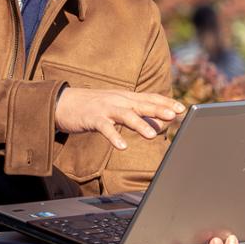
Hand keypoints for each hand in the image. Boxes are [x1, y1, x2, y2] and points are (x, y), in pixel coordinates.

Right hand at [54, 88, 184, 149]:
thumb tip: (156, 121)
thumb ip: (134, 112)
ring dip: (140, 124)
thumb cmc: (92, 106)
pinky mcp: (92, 118)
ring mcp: (105, 108)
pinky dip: (114, 137)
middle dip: (159, 109)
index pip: (148, 97)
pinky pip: (105, 128)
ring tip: (152, 135)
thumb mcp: (115, 106)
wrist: (62, 102)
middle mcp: (118, 100)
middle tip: (175, 115)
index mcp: (125, 97)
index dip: (165, 101)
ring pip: (126, 115)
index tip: (182, 108)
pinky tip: (122, 146)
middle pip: (141, 104)